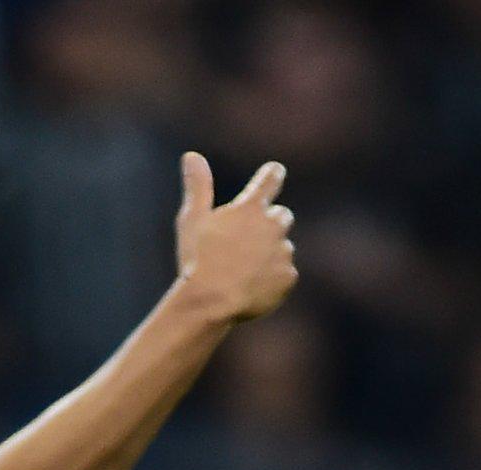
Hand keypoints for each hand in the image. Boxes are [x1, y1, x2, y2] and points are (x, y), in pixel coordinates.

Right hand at [171, 152, 296, 323]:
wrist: (212, 302)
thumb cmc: (199, 260)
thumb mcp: (193, 220)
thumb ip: (197, 186)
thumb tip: (192, 155)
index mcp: (250, 209)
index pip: (270, 179)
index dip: (273, 175)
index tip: (275, 172)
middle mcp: (272, 226)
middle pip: (282, 215)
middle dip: (271, 223)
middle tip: (249, 240)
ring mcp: (283, 252)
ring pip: (283, 248)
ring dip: (270, 254)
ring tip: (244, 270)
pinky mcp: (288, 277)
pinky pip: (285, 274)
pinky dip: (273, 279)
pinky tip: (252, 287)